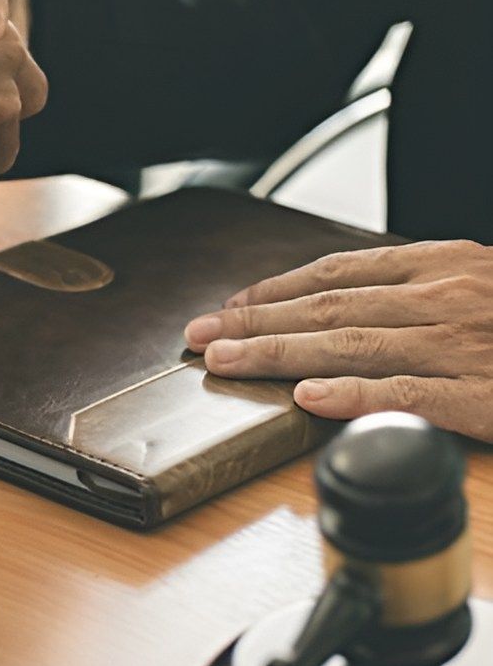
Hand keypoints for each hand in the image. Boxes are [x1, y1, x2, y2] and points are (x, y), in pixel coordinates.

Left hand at [184, 239, 492, 440]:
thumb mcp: (481, 285)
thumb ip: (423, 292)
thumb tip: (351, 306)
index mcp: (443, 264)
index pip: (338, 273)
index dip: (276, 289)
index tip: (232, 305)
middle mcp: (443, 296)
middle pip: (328, 306)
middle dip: (255, 320)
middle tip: (200, 334)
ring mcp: (459, 344)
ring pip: (350, 345)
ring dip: (278, 354)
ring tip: (227, 362)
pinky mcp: (477, 395)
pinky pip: (404, 394)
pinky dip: (351, 396)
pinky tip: (307, 401)